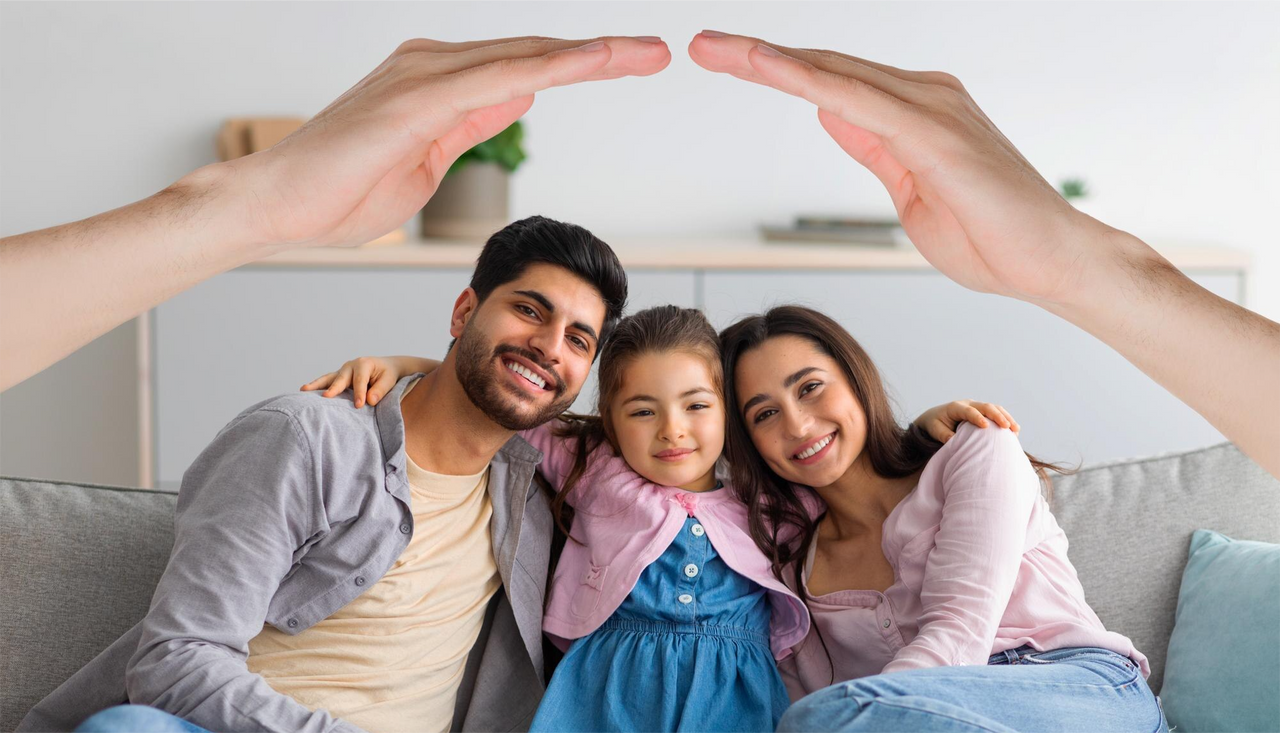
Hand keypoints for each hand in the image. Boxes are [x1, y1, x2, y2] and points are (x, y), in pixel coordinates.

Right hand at [217, 36, 669, 249]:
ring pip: (525, 55)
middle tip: (657, 51)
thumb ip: (470, 124)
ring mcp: (425, 74)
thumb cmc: (340, 193)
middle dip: (600, 52)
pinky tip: (596, 61)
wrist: (275, 206)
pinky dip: (553, 66)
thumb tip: (515, 95)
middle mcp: (432, 64)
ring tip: (646, 53)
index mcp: (436, 82)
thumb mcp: (428, 158)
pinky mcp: (418, 95)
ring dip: (591, 53)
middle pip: (533, 52)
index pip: (522, 68)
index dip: (578, 63)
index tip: (631, 64)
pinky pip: (501, 74)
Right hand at [301, 355, 440, 407]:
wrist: (386, 367)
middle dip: (334, 388)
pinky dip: (317, 387)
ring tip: (303, 390)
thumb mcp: (389, 380)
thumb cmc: (388, 374)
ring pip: (328, 379)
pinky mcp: (338, 378)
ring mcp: (342, 371)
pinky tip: (305, 394)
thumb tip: (370, 400)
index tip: (359, 405)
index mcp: (364, 364)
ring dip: (316, 385)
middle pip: (341, 378)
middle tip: (326, 397)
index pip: (360, 380)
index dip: (359, 393)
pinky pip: (327, 383)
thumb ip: (381, 389)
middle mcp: (350, 366)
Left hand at [688, 31, 1118, 305]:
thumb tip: (831, 114)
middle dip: (758, 55)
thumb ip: (872, 147)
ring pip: (834, 73)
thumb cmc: (991, 235)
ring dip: (769, 59)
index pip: (832, 82)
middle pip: (825, 67)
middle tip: (703, 44)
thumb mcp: (908, 189)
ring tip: (715, 48)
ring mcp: (931, 107)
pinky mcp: (934, 131)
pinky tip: (766, 67)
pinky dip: (806, 80)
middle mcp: (924, 95)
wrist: (1052, 263)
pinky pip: (857, 98)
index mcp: (916, 111)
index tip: (725, 60)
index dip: (777, 69)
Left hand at [915, 400, 1019, 443]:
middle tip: (1007, 427)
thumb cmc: (935, 424)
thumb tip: (955, 441)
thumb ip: (945, 435)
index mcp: (956, 407)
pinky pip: (997, 413)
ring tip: (1016, 429)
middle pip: (986, 407)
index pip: (969, 411)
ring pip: (995, 408)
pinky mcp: (983, 412)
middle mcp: (968, 404)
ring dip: (1006, 417)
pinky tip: (1014, 431)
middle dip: (997, 416)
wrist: (936, 417)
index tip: (985, 427)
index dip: (977, 418)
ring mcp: (977, 406)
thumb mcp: (935, 430)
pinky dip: (1006, 420)